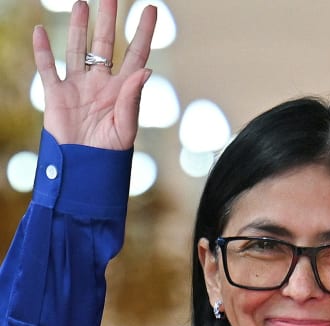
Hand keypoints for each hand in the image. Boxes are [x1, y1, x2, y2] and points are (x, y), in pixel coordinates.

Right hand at [32, 0, 156, 148]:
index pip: (136, 54)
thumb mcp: (126, 127)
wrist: (85, 168)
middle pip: (105, 45)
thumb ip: (133, 98)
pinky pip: (48, 68)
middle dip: (108, 20)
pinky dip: (42, 50)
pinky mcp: (57, 94)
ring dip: (78, 27)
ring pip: (77, 50)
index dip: (143, 32)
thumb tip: (147, 70)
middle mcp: (101, 83)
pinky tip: (40, 30)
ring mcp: (78, 86)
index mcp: (123, 90)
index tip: (151, 10)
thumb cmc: (111, 153)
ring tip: (81, 4)